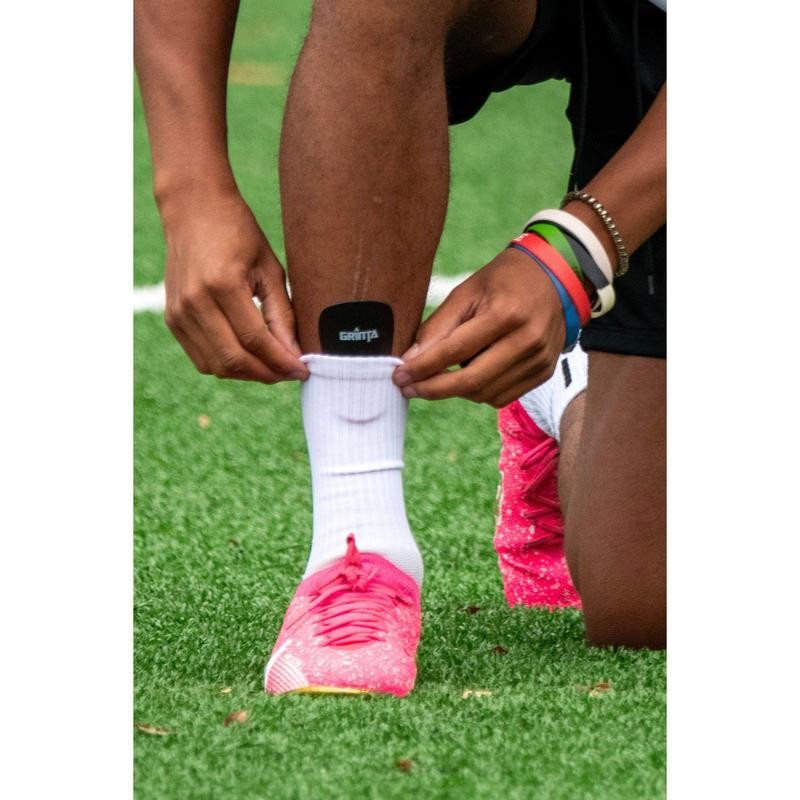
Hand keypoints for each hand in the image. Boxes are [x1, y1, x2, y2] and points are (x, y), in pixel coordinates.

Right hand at [160, 188, 307, 382]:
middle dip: (267, 374)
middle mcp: (195, 301)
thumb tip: (294, 354)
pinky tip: (248, 358)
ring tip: (272, 367)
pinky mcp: (172, 318)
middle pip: (234, 359)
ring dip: (247, 374)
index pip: (255, 340)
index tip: (303, 371)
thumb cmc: (238, 234)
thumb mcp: (270, 270)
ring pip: (216, 366)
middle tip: (290, 373)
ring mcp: (178, 312)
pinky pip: (201, 358)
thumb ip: (282, 315)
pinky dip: (226, 365)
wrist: (194, 210)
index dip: (281, 362)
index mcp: (222, 284)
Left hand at [393, 247, 564, 406]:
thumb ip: (438, 326)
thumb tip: (411, 360)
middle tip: (407, 388)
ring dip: (454, 391)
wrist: (556, 277)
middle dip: (433, 389)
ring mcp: (539, 360)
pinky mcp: (544, 372)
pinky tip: (468, 375)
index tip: (398, 375)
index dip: (422, 368)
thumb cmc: (504, 280)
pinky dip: (478, 392)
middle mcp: (527, 341)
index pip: (455, 351)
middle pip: (471, 381)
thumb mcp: (466, 291)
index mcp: (506, 314)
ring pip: (484, 394)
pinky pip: (502, 396)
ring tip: (439, 376)